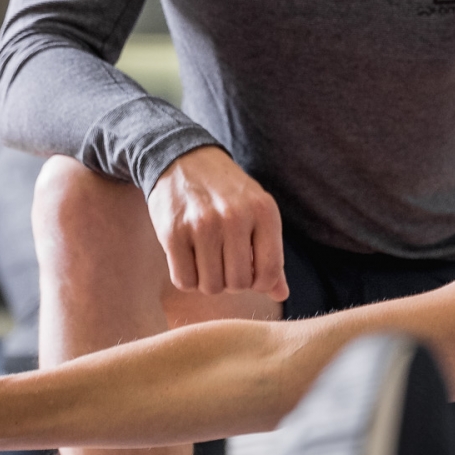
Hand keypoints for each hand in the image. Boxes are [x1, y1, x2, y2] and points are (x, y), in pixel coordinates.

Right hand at [149, 148, 287, 299]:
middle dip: (231, 282)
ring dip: (208, 281)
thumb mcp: (257, 213)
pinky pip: (183, 280)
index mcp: (264, 212)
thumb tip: (281, 295)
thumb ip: (270, 254)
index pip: (269, 272)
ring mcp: (202, 224)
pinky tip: (189, 260)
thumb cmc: (227, 194)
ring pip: (210, 286)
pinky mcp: (173, 232)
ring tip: (207, 260)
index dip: (259, 283)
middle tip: (224, 263)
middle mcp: (235, 217)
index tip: (249, 272)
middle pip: (238, 283)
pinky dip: (187, 278)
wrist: (184, 160)